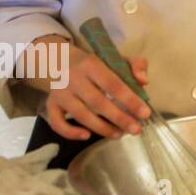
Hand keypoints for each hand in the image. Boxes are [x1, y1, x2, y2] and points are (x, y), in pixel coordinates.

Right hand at [29, 36, 152, 140]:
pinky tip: (87, 136)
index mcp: (91, 64)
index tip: (145, 114)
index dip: (129, 100)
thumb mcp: (116, 58)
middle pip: (97, 102)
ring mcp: (59, 93)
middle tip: (136, 130)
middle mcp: (73, 78)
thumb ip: (136, 65)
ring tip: (120, 134)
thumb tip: (144, 81)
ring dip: (101, 128)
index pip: (113, 84)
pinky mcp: (50, 104)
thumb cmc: (96, 63)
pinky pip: (57, 122)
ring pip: (80, 114)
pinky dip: (70, 132)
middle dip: (119, 118)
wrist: (59, 60)